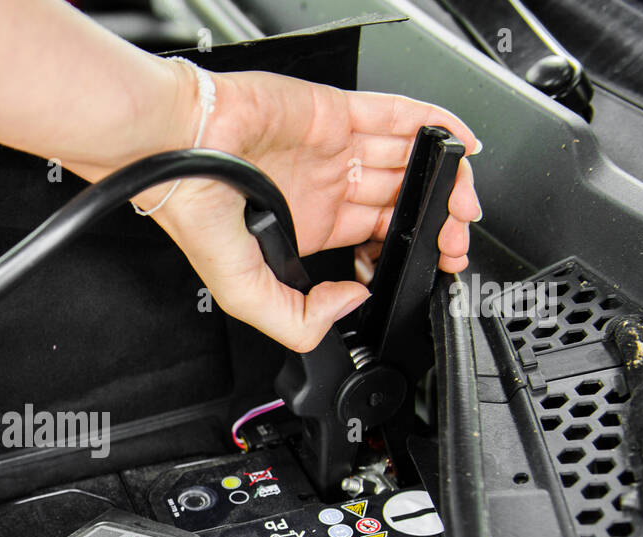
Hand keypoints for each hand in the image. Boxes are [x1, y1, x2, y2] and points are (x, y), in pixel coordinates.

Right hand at [90, 66, 481, 352]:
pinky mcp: (335, 111)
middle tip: (453, 236)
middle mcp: (321, 187)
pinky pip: (398, 115)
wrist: (179, 146)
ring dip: (441, 178)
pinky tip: (458, 141)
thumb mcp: (243, 294)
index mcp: (304, 228)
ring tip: (463, 199)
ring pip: (404, 160)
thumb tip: (350, 303)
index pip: (370, 240)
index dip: (403, 251)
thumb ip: (296, 319)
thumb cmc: (195, 208)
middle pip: (396, 200)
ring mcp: (331, 148)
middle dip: (433, 220)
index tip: (426, 263)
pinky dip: (433, 124)